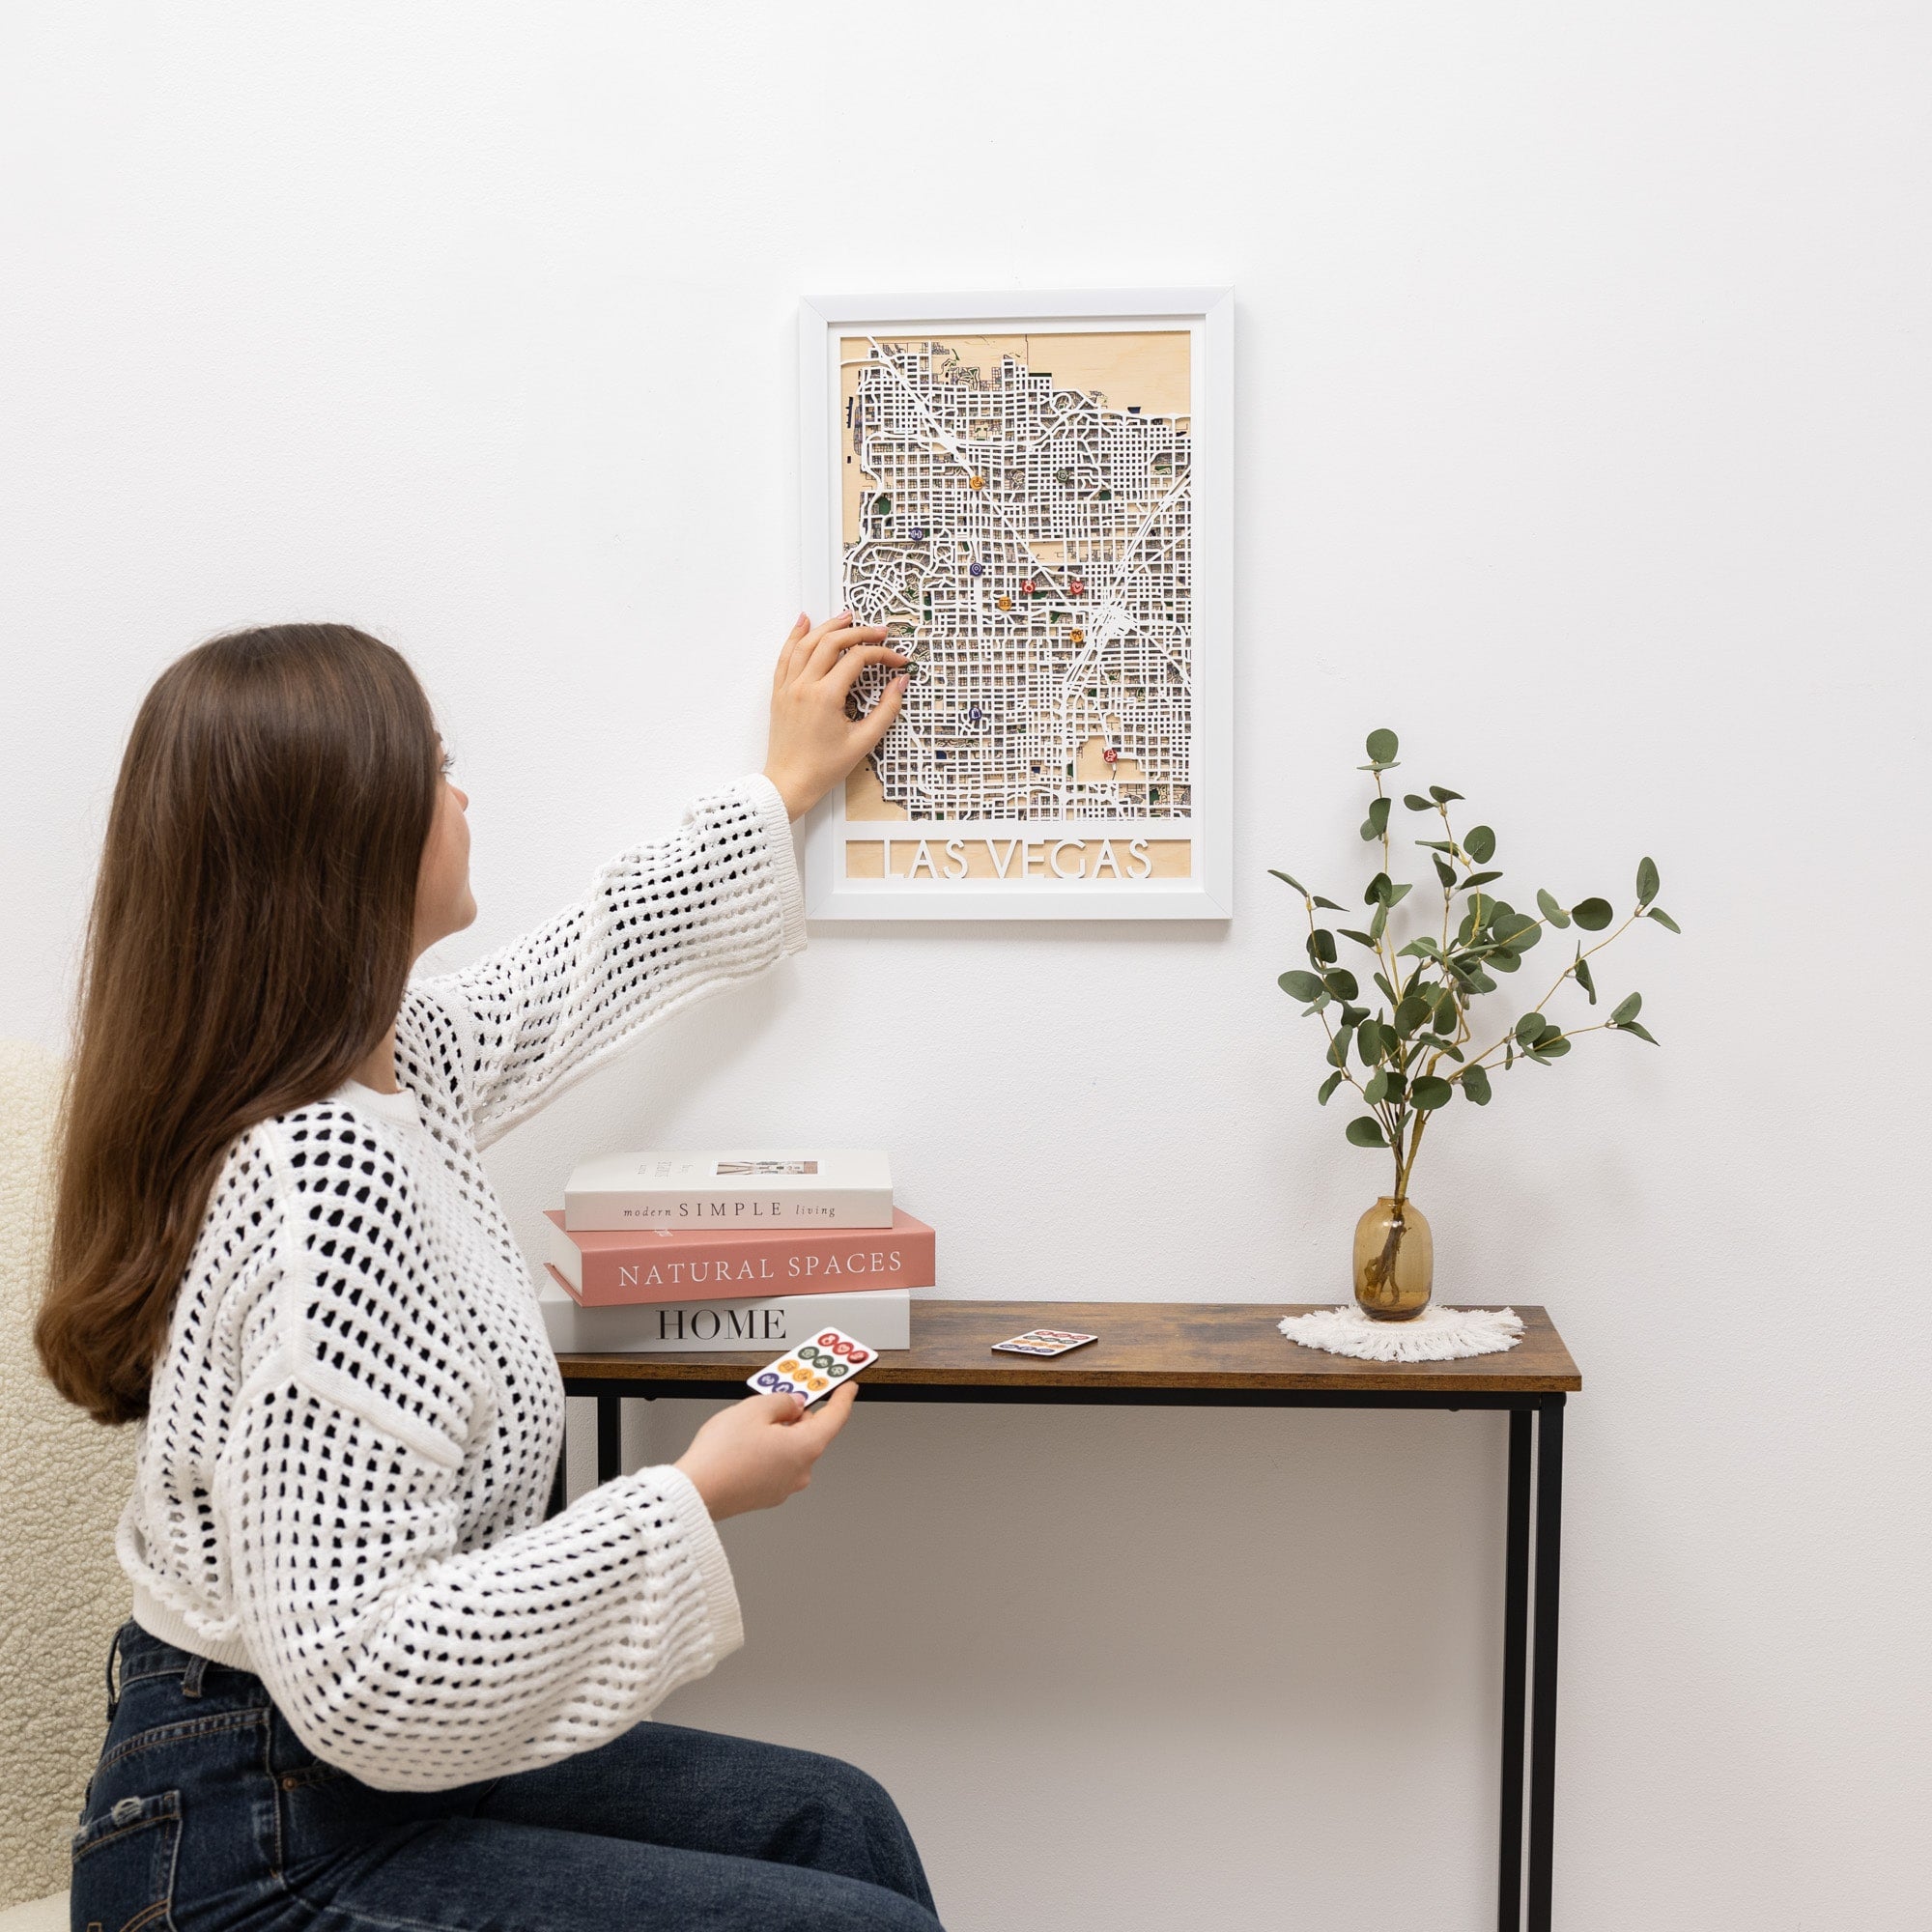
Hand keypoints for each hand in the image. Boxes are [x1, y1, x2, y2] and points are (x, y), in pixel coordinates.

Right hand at [673, 1383, 858, 1520]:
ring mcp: (783, 1486)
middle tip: (780, 1396)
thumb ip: (781, 1400)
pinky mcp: (766, 1494)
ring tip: (751, 1420)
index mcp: (806, 1448)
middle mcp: (800, 1471)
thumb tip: (793, 1403)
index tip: (848, 1387)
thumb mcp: (754, 1409)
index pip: (835, 1418)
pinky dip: (768, 1450)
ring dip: (779, 1432)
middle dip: (796, 1413)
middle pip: (810, 1432)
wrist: (695, 1493)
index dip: (843, 1398)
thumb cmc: (722, 1456)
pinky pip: (775, 1464)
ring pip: (790, 1449)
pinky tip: (745, 1442)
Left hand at [762, 610, 908, 819]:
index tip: (898, 661)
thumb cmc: (823, 768)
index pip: (858, 659)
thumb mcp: (863, 741)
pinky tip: (803, 622)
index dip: (883, 655)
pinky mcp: (779, 692)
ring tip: (847, 617)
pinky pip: (785, 656)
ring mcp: (788, 687)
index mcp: (826, 696)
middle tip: (879, 631)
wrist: (789, 783)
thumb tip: (900, 683)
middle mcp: (804, 686)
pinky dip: (795, 636)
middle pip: (832, 643)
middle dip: (859, 632)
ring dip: (828, 626)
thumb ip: (886, 709)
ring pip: (806, 643)